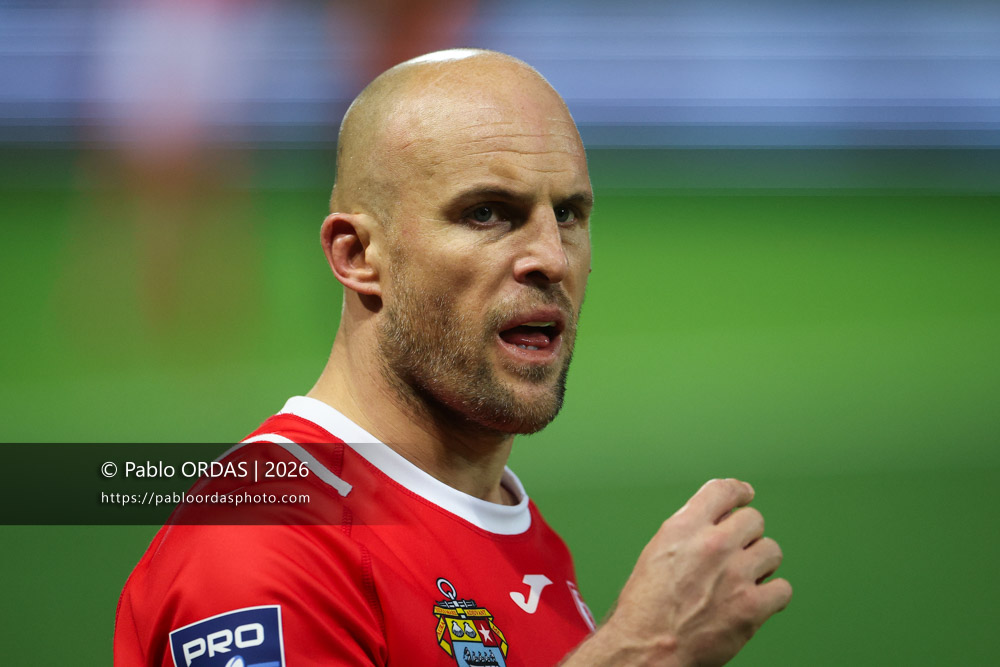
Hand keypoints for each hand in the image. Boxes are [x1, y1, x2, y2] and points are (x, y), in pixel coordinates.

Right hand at [564, 479, 791, 666]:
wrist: (648, 647)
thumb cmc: (645, 607)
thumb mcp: (657, 552)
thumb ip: (689, 532)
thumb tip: (715, 524)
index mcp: (684, 527)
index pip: (723, 490)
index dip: (739, 491)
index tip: (746, 495)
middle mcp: (712, 544)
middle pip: (754, 520)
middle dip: (748, 535)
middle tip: (739, 553)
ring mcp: (735, 574)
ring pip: (772, 550)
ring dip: (761, 564)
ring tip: (745, 579)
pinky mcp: (752, 607)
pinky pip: (782, 589)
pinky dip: (773, 596)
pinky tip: (757, 601)